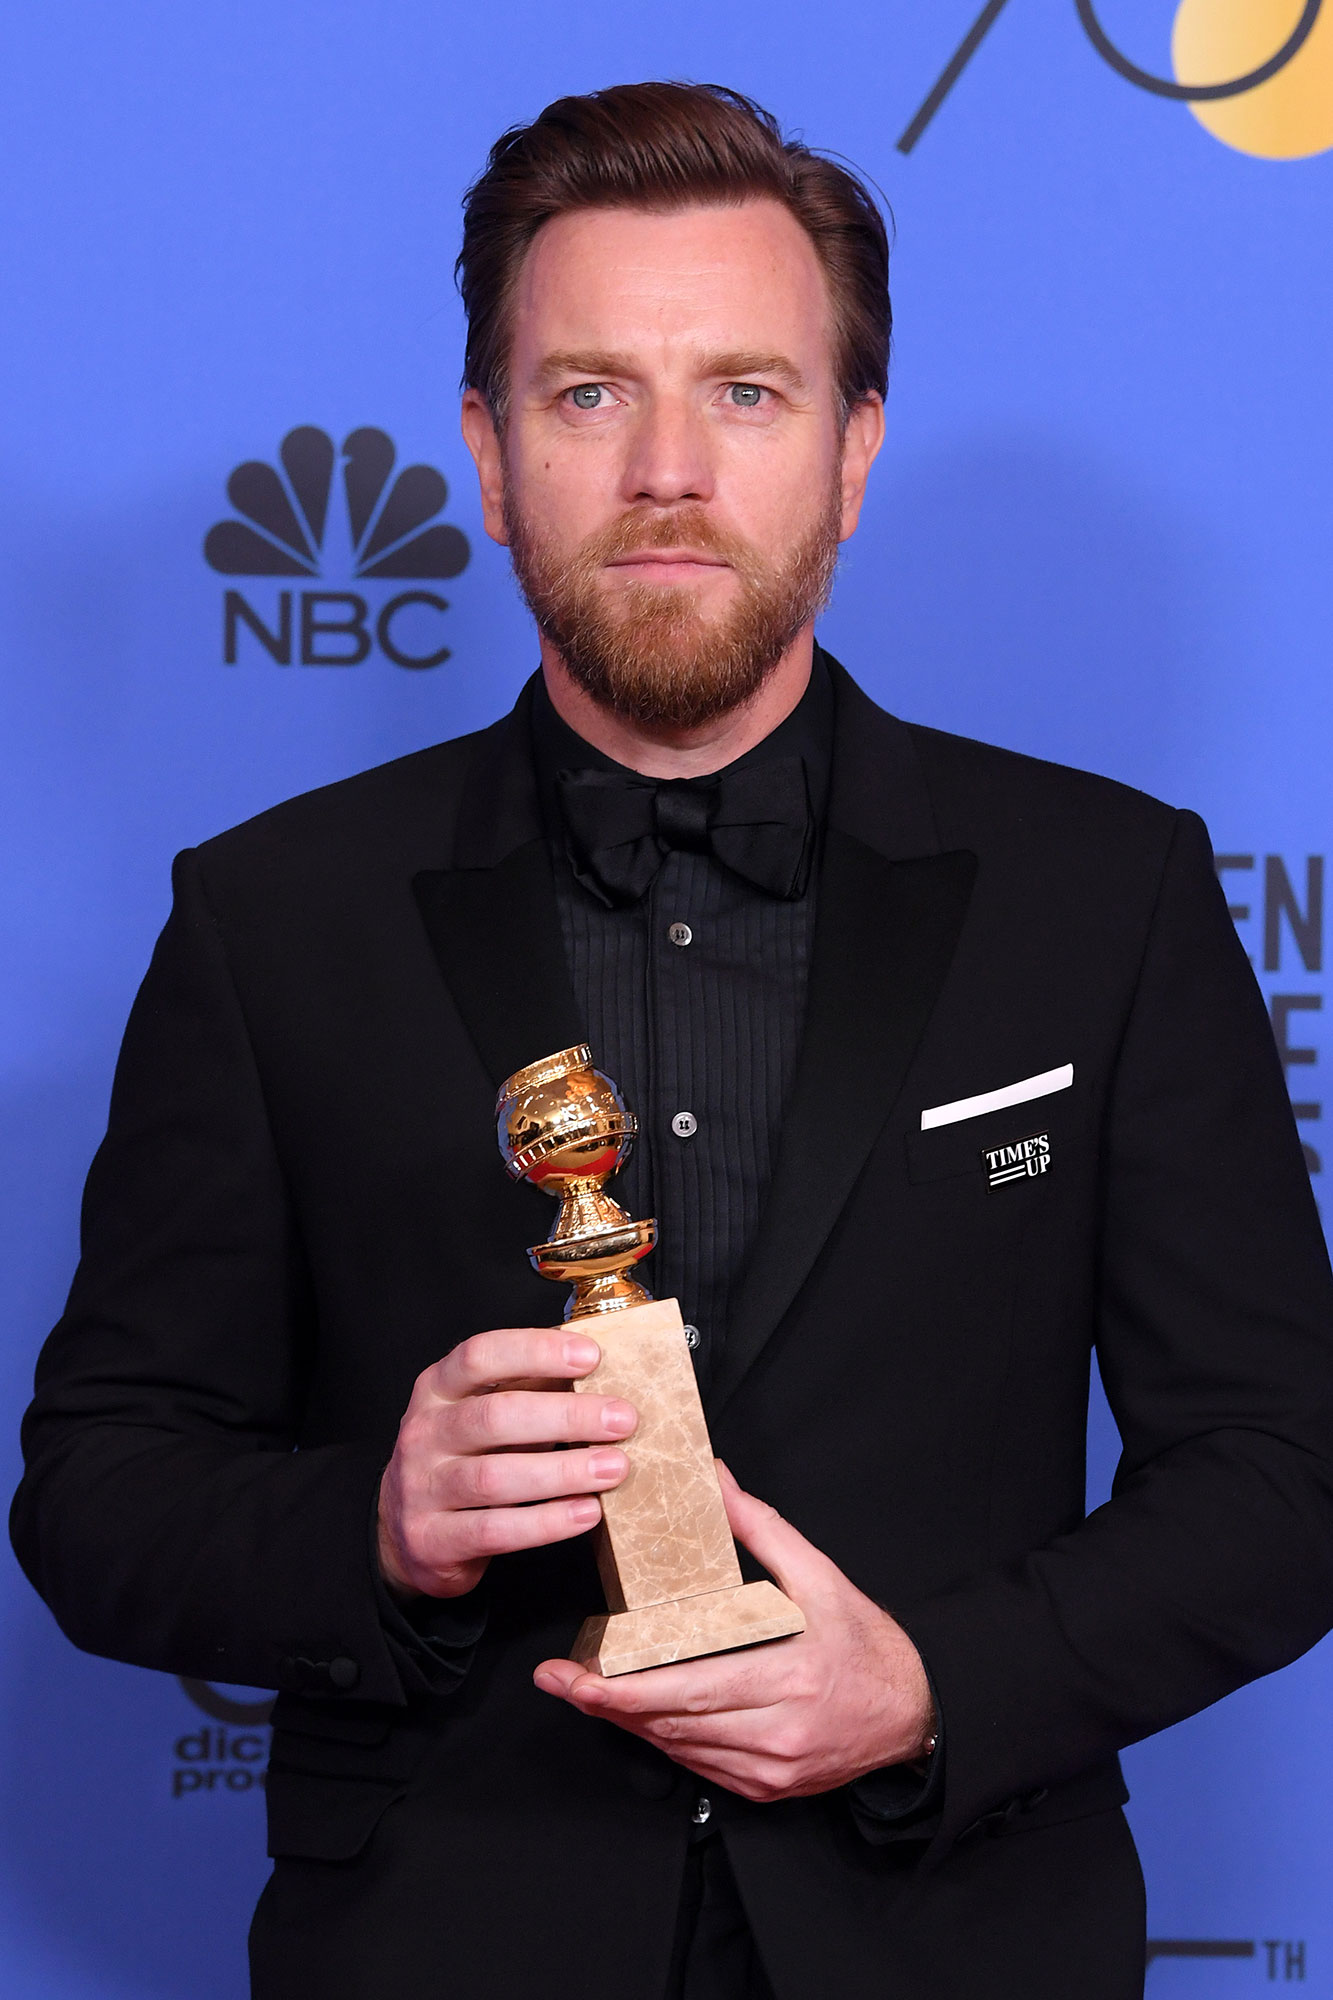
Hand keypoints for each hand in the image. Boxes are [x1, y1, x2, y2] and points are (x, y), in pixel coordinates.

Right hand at [377, 1328, 636, 1598]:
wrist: (407, 1533)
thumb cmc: (464, 1459)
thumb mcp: (483, 1413)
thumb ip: (528, 1390)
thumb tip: (600, 1370)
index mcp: (437, 1389)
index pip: (480, 1356)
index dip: (536, 1351)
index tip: (591, 1356)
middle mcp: (424, 1433)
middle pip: (494, 1416)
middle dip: (566, 1416)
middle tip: (622, 1419)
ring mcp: (422, 1488)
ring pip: (495, 1477)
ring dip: (564, 1472)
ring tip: (615, 1467)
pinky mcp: (432, 1539)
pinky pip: (496, 1530)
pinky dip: (547, 1522)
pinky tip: (587, 1512)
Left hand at [533, 1463, 934, 1801]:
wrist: (915, 1712)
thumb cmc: (868, 1643)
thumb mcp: (821, 1576)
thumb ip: (762, 1528)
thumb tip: (716, 1480)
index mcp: (788, 1678)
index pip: (687, 1689)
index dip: (621, 1689)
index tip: (574, 1675)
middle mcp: (776, 1734)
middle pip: (671, 1723)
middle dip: (606, 1703)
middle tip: (558, 1680)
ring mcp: (770, 1769)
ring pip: (680, 1749)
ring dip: (630, 1722)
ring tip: (587, 1691)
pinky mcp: (767, 1788)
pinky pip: (701, 1766)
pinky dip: (667, 1739)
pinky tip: (641, 1715)